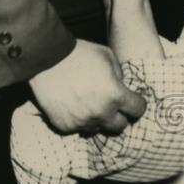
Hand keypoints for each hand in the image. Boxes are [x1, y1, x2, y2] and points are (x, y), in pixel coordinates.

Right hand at [30, 40, 145, 134]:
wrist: (46, 60)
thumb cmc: (80, 54)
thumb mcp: (108, 57)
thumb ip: (120, 75)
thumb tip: (122, 87)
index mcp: (115, 95)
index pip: (138, 110)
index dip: (137, 104)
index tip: (132, 101)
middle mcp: (101, 113)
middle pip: (120, 126)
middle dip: (119, 115)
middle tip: (112, 105)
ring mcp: (82, 122)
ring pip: (98, 128)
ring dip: (98, 118)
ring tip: (89, 103)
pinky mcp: (65, 126)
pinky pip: (78, 128)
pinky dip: (79, 119)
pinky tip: (74, 105)